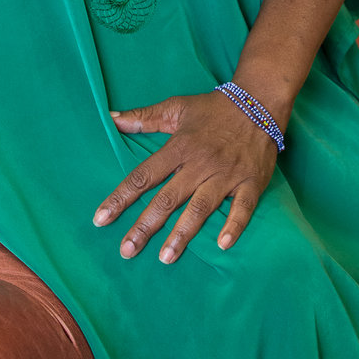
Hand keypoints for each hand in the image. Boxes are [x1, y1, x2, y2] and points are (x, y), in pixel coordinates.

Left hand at [93, 92, 278, 264]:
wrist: (257, 101)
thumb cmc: (212, 108)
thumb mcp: (176, 107)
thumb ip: (144, 117)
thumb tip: (111, 118)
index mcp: (179, 146)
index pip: (144, 175)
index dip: (121, 197)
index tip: (101, 219)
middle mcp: (199, 163)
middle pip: (168, 197)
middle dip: (146, 225)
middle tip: (127, 250)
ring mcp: (225, 174)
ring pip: (200, 206)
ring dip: (183, 233)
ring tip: (166, 257)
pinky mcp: (250, 182)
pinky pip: (243, 207)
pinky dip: (234, 225)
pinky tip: (223, 245)